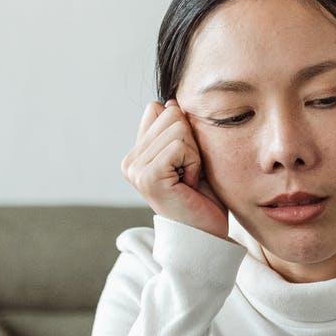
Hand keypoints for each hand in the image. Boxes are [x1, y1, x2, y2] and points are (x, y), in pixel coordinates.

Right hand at [121, 100, 227, 238]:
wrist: (205, 234)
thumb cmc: (202, 197)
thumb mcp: (189, 155)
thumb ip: (176, 130)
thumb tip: (169, 100)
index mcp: (136, 154)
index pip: (159, 109)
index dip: (183, 131)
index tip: (185, 161)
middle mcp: (130, 161)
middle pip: (170, 114)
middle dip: (191, 142)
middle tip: (189, 173)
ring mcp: (135, 170)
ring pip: (178, 128)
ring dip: (194, 154)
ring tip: (189, 179)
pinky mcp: (148, 177)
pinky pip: (180, 145)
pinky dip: (193, 162)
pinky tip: (189, 184)